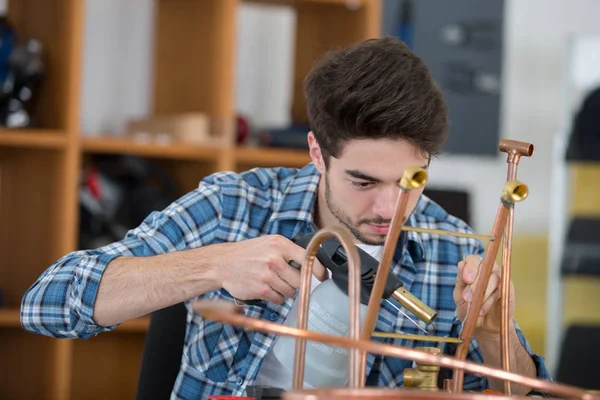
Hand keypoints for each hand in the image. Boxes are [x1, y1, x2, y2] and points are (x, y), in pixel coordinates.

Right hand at [213, 234, 328, 304]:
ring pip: (291, 291)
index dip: (318, 270)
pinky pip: (279, 299)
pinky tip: (266, 288)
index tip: (324, 277)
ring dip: (285, 290)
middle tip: (287, 278)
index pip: (307, 258)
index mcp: (279, 244)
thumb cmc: (249, 253)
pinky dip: (276, 296)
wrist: (223, 263)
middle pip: (300, 279)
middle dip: (297, 282)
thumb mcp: (270, 243)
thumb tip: (313, 263)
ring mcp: (267, 275)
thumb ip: (289, 251)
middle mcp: (274, 259)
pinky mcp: (261, 290)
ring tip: (273, 282)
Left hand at [453, 255, 514, 334]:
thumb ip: (460, 281)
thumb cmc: (469, 307)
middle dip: (476, 283)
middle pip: (485, 267)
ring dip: (483, 295)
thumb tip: (461, 265)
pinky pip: (502, 290)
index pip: (472, 260)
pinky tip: (482, 310)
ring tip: (475, 308)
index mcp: (472, 268)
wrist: (483, 325)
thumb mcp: (459, 295)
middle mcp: (487, 269)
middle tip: (468, 297)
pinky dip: (490, 301)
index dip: (470, 267)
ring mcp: (499, 278)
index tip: (466, 280)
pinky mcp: (508, 288)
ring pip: (494, 279)